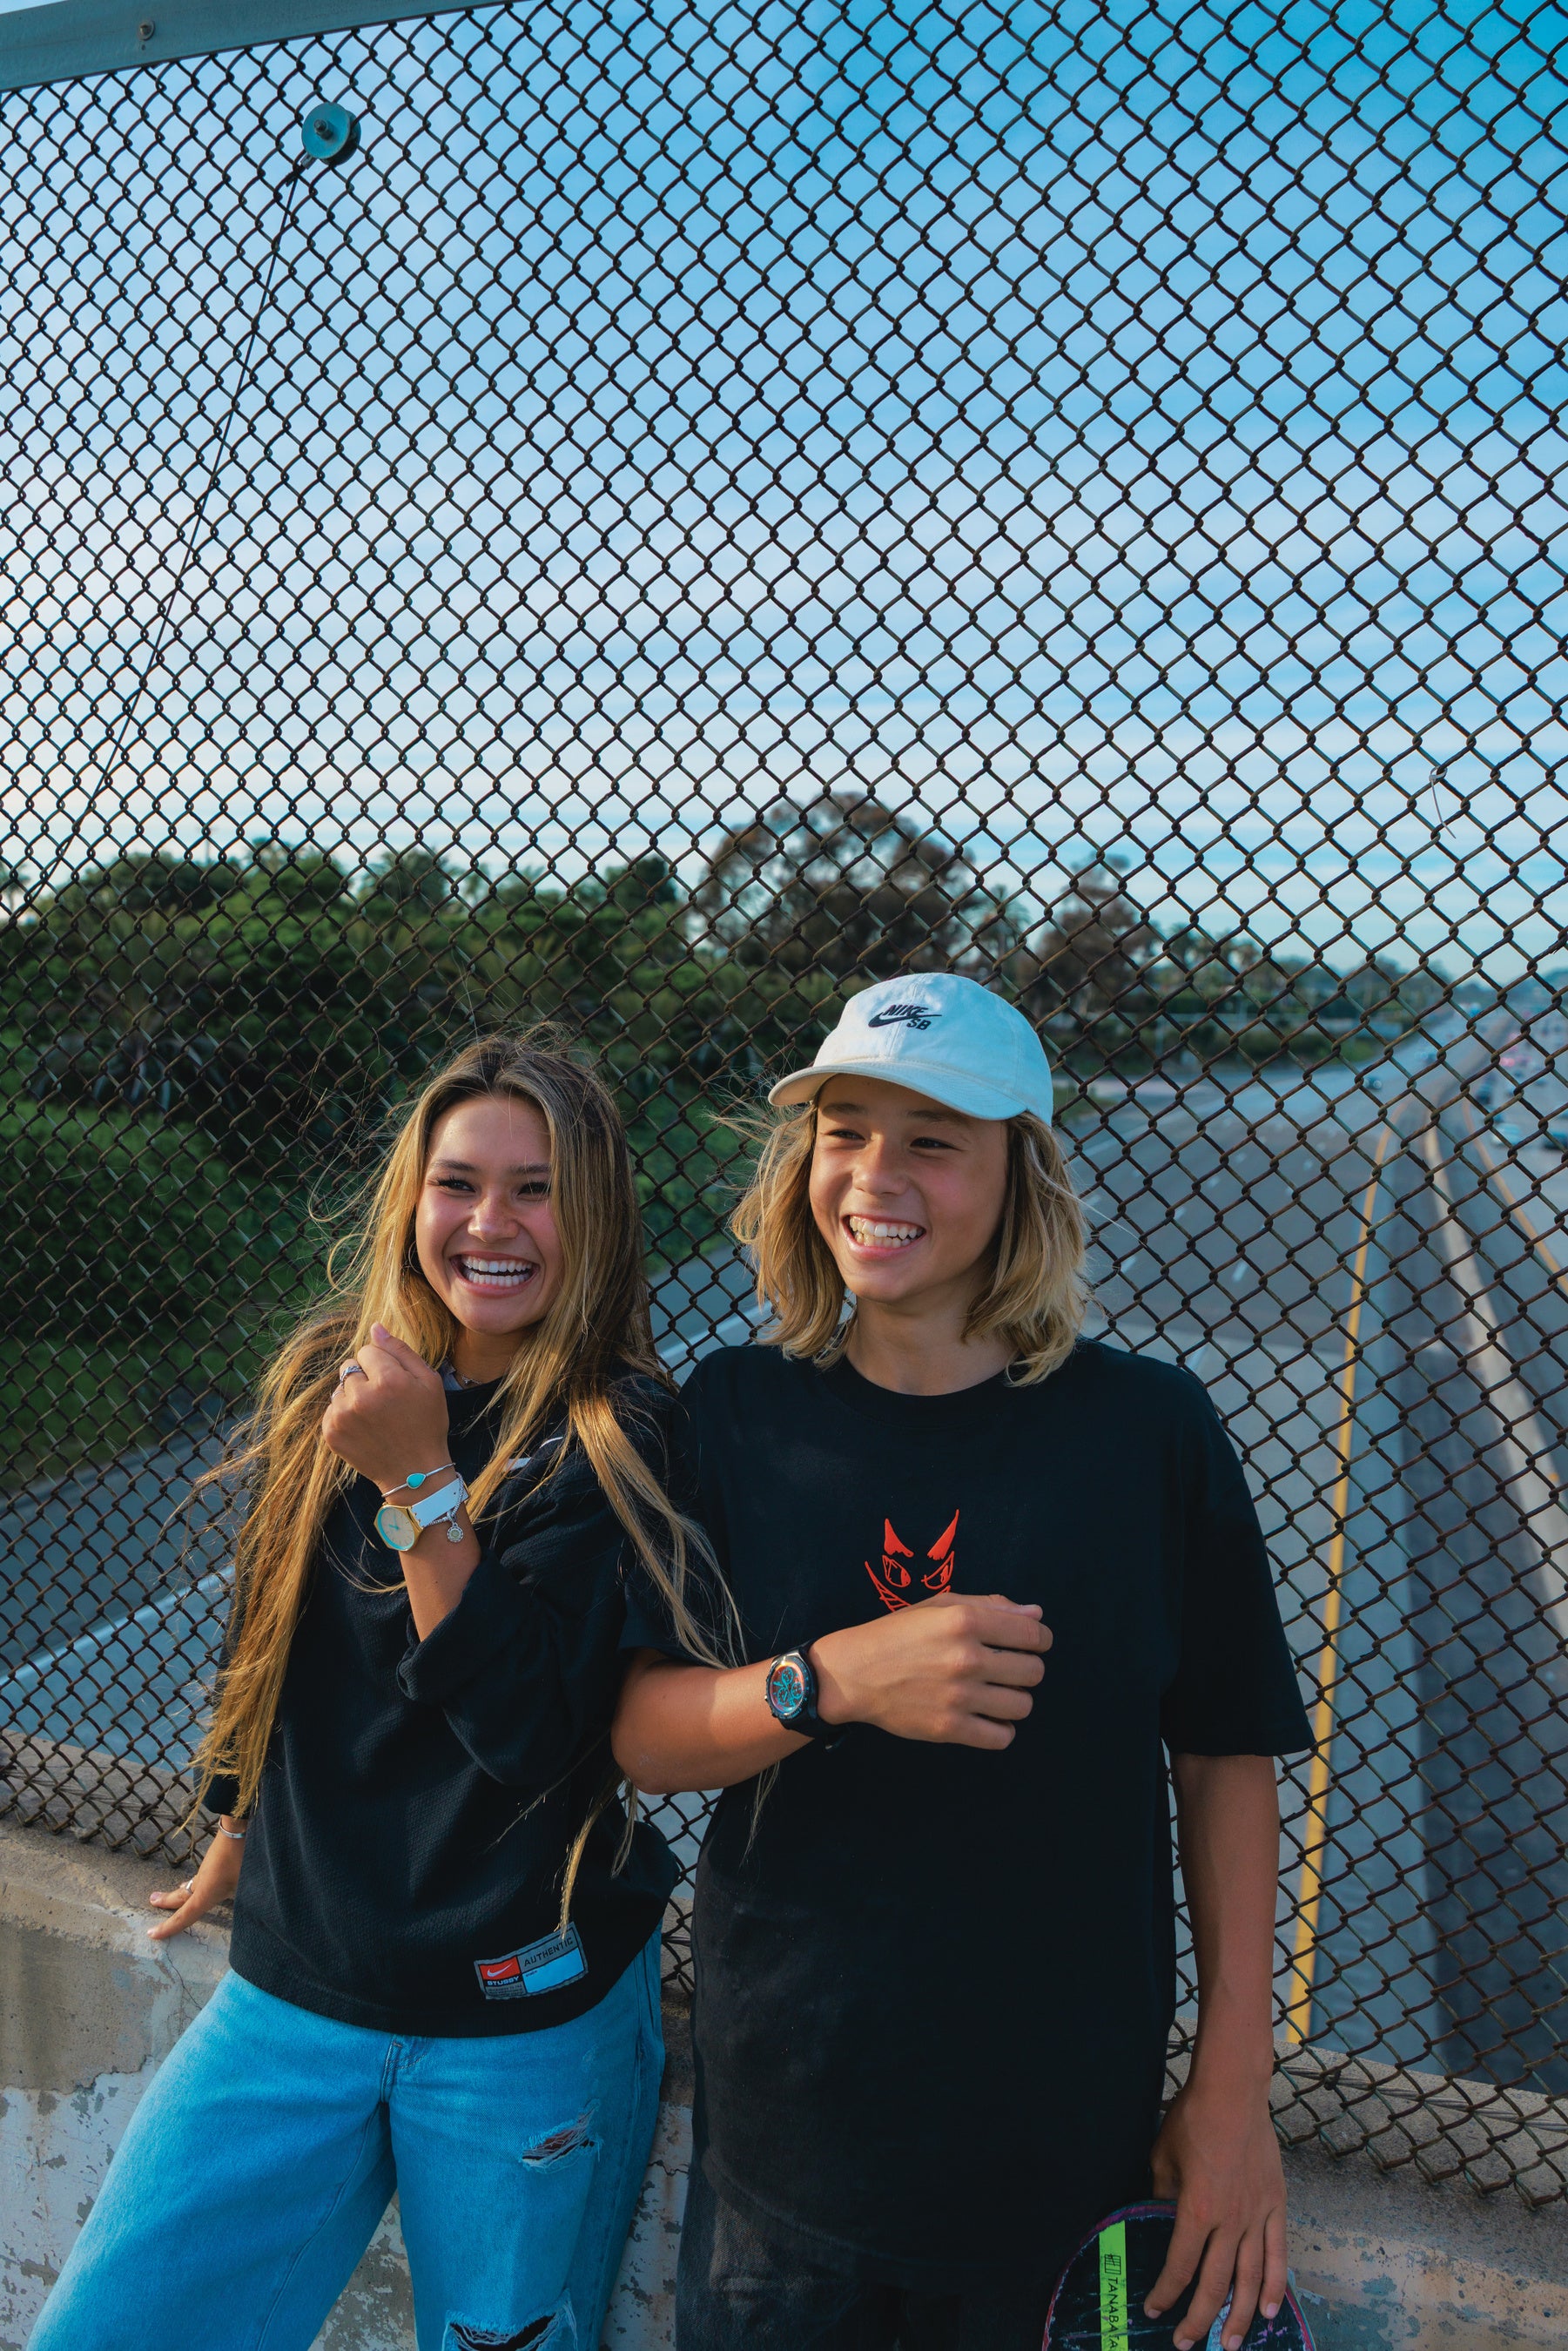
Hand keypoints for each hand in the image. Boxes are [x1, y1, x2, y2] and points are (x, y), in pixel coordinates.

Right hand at [147, 1823, 244, 1940]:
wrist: (238, 1827)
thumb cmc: (243, 1859)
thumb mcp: (247, 1885)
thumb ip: (248, 1901)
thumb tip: (257, 1911)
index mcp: (205, 1893)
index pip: (184, 1916)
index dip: (168, 1928)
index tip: (151, 1934)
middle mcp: (201, 1882)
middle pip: (180, 1896)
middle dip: (166, 1902)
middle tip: (152, 1900)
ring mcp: (206, 1869)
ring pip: (190, 1885)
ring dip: (180, 1891)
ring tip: (175, 1892)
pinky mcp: (214, 1860)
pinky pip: (201, 1877)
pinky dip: (195, 1883)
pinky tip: (203, 1880)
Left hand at [320, 1323, 450, 1494]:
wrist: (414, 1472)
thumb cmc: (426, 1423)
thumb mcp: (429, 1382)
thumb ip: (400, 1350)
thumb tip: (375, 1328)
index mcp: (388, 1380)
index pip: (367, 1350)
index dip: (382, 1364)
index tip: (393, 1383)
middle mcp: (361, 1397)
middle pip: (349, 1366)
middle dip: (364, 1377)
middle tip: (383, 1400)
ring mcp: (342, 1416)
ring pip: (339, 1387)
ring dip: (353, 1396)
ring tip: (374, 1415)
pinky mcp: (331, 1432)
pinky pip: (332, 1408)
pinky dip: (345, 1414)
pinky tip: (364, 1428)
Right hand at [812, 1592, 1051, 1748]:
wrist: (852, 1673)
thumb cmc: (896, 1633)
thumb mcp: (938, 1606)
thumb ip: (990, 1606)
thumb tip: (1036, 1615)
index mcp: (965, 1621)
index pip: (1032, 1634)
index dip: (1039, 1638)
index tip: (1030, 1643)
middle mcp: (966, 1658)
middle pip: (1033, 1671)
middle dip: (1027, 1668)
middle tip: (1007, 1668)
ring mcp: (959, 1696)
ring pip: (1023, 1705)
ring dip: (1015, 1699)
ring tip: (996, 1693)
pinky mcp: (949, 1728)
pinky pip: (1001, 1737)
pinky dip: (1001, 1729)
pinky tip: (987, 1717)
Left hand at [1145, 2074, 1287, 2348]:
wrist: (1233, 2092)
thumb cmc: (1192, 2119)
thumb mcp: (1163, 2156)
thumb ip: (1162, 2191)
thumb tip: (1160, 2214)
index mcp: (1196, 2210)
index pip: (1179, 2266)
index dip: (1165, 2293)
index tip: (1153, 2309)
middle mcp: (1229, 2220)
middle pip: (1215, 2284)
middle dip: (1199, 2319)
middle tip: (1187, 2344)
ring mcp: (1257, 2215)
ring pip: (1251, 2279)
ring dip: (1241, 2316)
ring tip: (1230, 2343)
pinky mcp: (1277, 2204)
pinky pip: (1277, 2254)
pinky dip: (1277, 2286)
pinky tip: (1273, 2311)